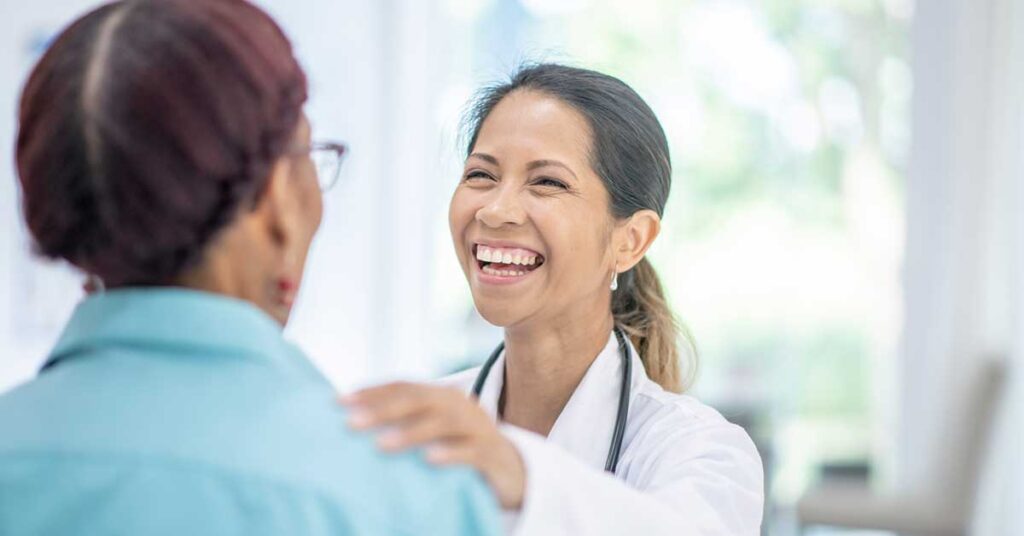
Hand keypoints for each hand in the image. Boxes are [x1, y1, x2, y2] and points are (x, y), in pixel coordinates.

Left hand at [340, 382, 525, 508]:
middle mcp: (459, 405)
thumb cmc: (461, 450)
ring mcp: (477, 427)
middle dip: (383, 409)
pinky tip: (428, 460)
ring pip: (442, 423)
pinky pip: (470, 450)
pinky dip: (449, 453)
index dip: (372, 392)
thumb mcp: (434, 433)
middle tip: (350, 423)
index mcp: (441, 396)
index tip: (339, 402)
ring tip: (381, 445)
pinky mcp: (492, 452)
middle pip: (419, 400)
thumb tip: (355, 424)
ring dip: (411, 432)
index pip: (403, 387)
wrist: (514, 470)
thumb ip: (405, 424)